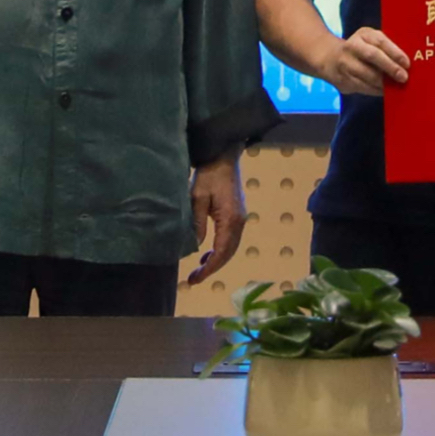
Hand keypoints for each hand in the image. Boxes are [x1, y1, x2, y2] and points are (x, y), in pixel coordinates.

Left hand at [185, 153, 248, 286]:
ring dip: (217, 260)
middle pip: (228, 253)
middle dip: (212, 268)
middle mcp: (239, 222)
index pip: (221, 252)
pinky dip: (220, 250)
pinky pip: (230, 239)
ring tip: (199, 269)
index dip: (209, 269)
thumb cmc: (209, 174)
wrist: (223, 156)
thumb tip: (196, 247)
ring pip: (231, 248)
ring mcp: (241, 218)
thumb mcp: (197, 198)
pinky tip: (208, 254)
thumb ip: (196, 223)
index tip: (195, 279)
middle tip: (193, 279)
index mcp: (230, 220)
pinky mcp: (237, 214)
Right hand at [318, 27, 410, 95]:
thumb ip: (385, 49)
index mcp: (363, 34)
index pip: (380, 41)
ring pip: (367, 74)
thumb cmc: (360, 49)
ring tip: (396, 87)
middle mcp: (352, 46)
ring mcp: (345, 63)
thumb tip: (405, 65)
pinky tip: (384, 91)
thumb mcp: (370, 42)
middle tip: (403, 77)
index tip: (407, 63)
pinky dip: (375, 90)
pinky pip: (362, 86)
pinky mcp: (342, 79)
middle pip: (372, 56)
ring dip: (384, 83)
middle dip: (390, 67)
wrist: (330, 58)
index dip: (394, 52)